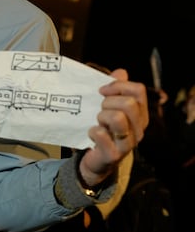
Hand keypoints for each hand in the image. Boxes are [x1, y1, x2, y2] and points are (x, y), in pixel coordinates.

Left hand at [79, 68, 148, 185]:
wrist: (95, 159)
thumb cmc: (103, 130)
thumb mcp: (109, 108)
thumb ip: (115, 90)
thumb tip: (121, 72)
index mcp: (140, 114)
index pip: (138, 90)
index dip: (118, 86)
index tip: (102, 90)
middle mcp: (139, 129)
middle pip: (128, 103)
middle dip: (108, 103)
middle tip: (99, 110)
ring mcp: (128, 143)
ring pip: (117, 118)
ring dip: (101, 116)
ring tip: (98, 122)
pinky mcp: (114, 155)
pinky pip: (101, 134)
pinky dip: (92, 130)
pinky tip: (91, 133)